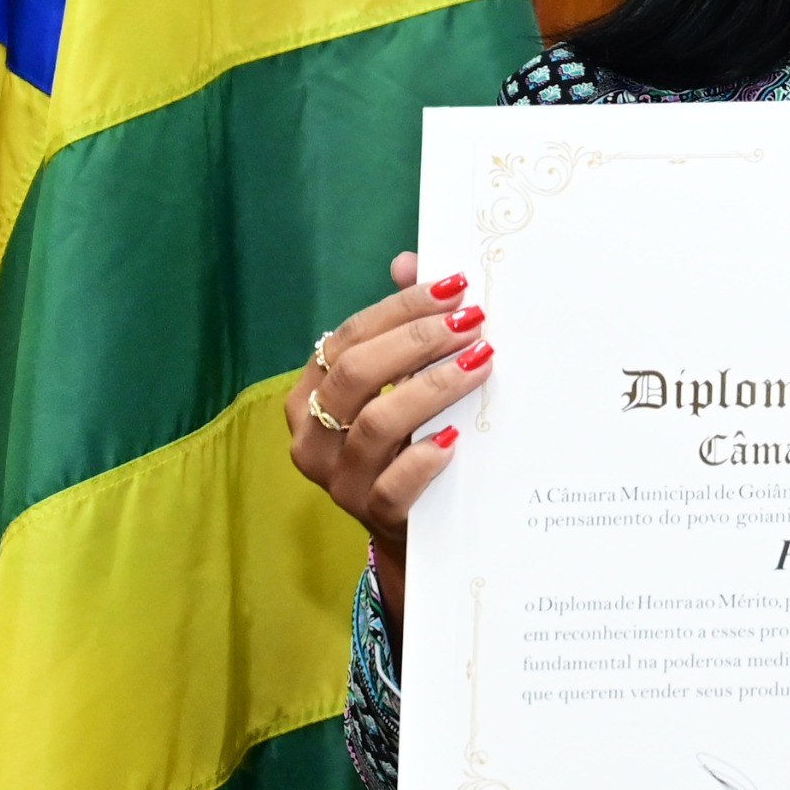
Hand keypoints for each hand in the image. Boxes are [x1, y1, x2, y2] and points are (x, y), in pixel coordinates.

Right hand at [282, 251, 492, 624]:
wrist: (411, 528)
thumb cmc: (404, 442)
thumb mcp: (398, 384)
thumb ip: (399, 326)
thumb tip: (410, 262)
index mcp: (309, 395)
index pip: (348, 338)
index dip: (400, 308)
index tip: (455, 287)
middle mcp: (312, 437)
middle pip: (355, 375)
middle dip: (417, 340)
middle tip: (472, 321)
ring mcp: (338, 480)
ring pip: (375, 423)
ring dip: (433, 386)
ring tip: (480, 361)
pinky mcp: (371, 516)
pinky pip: (392, 485)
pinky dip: (424, 457)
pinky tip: (457, 436)